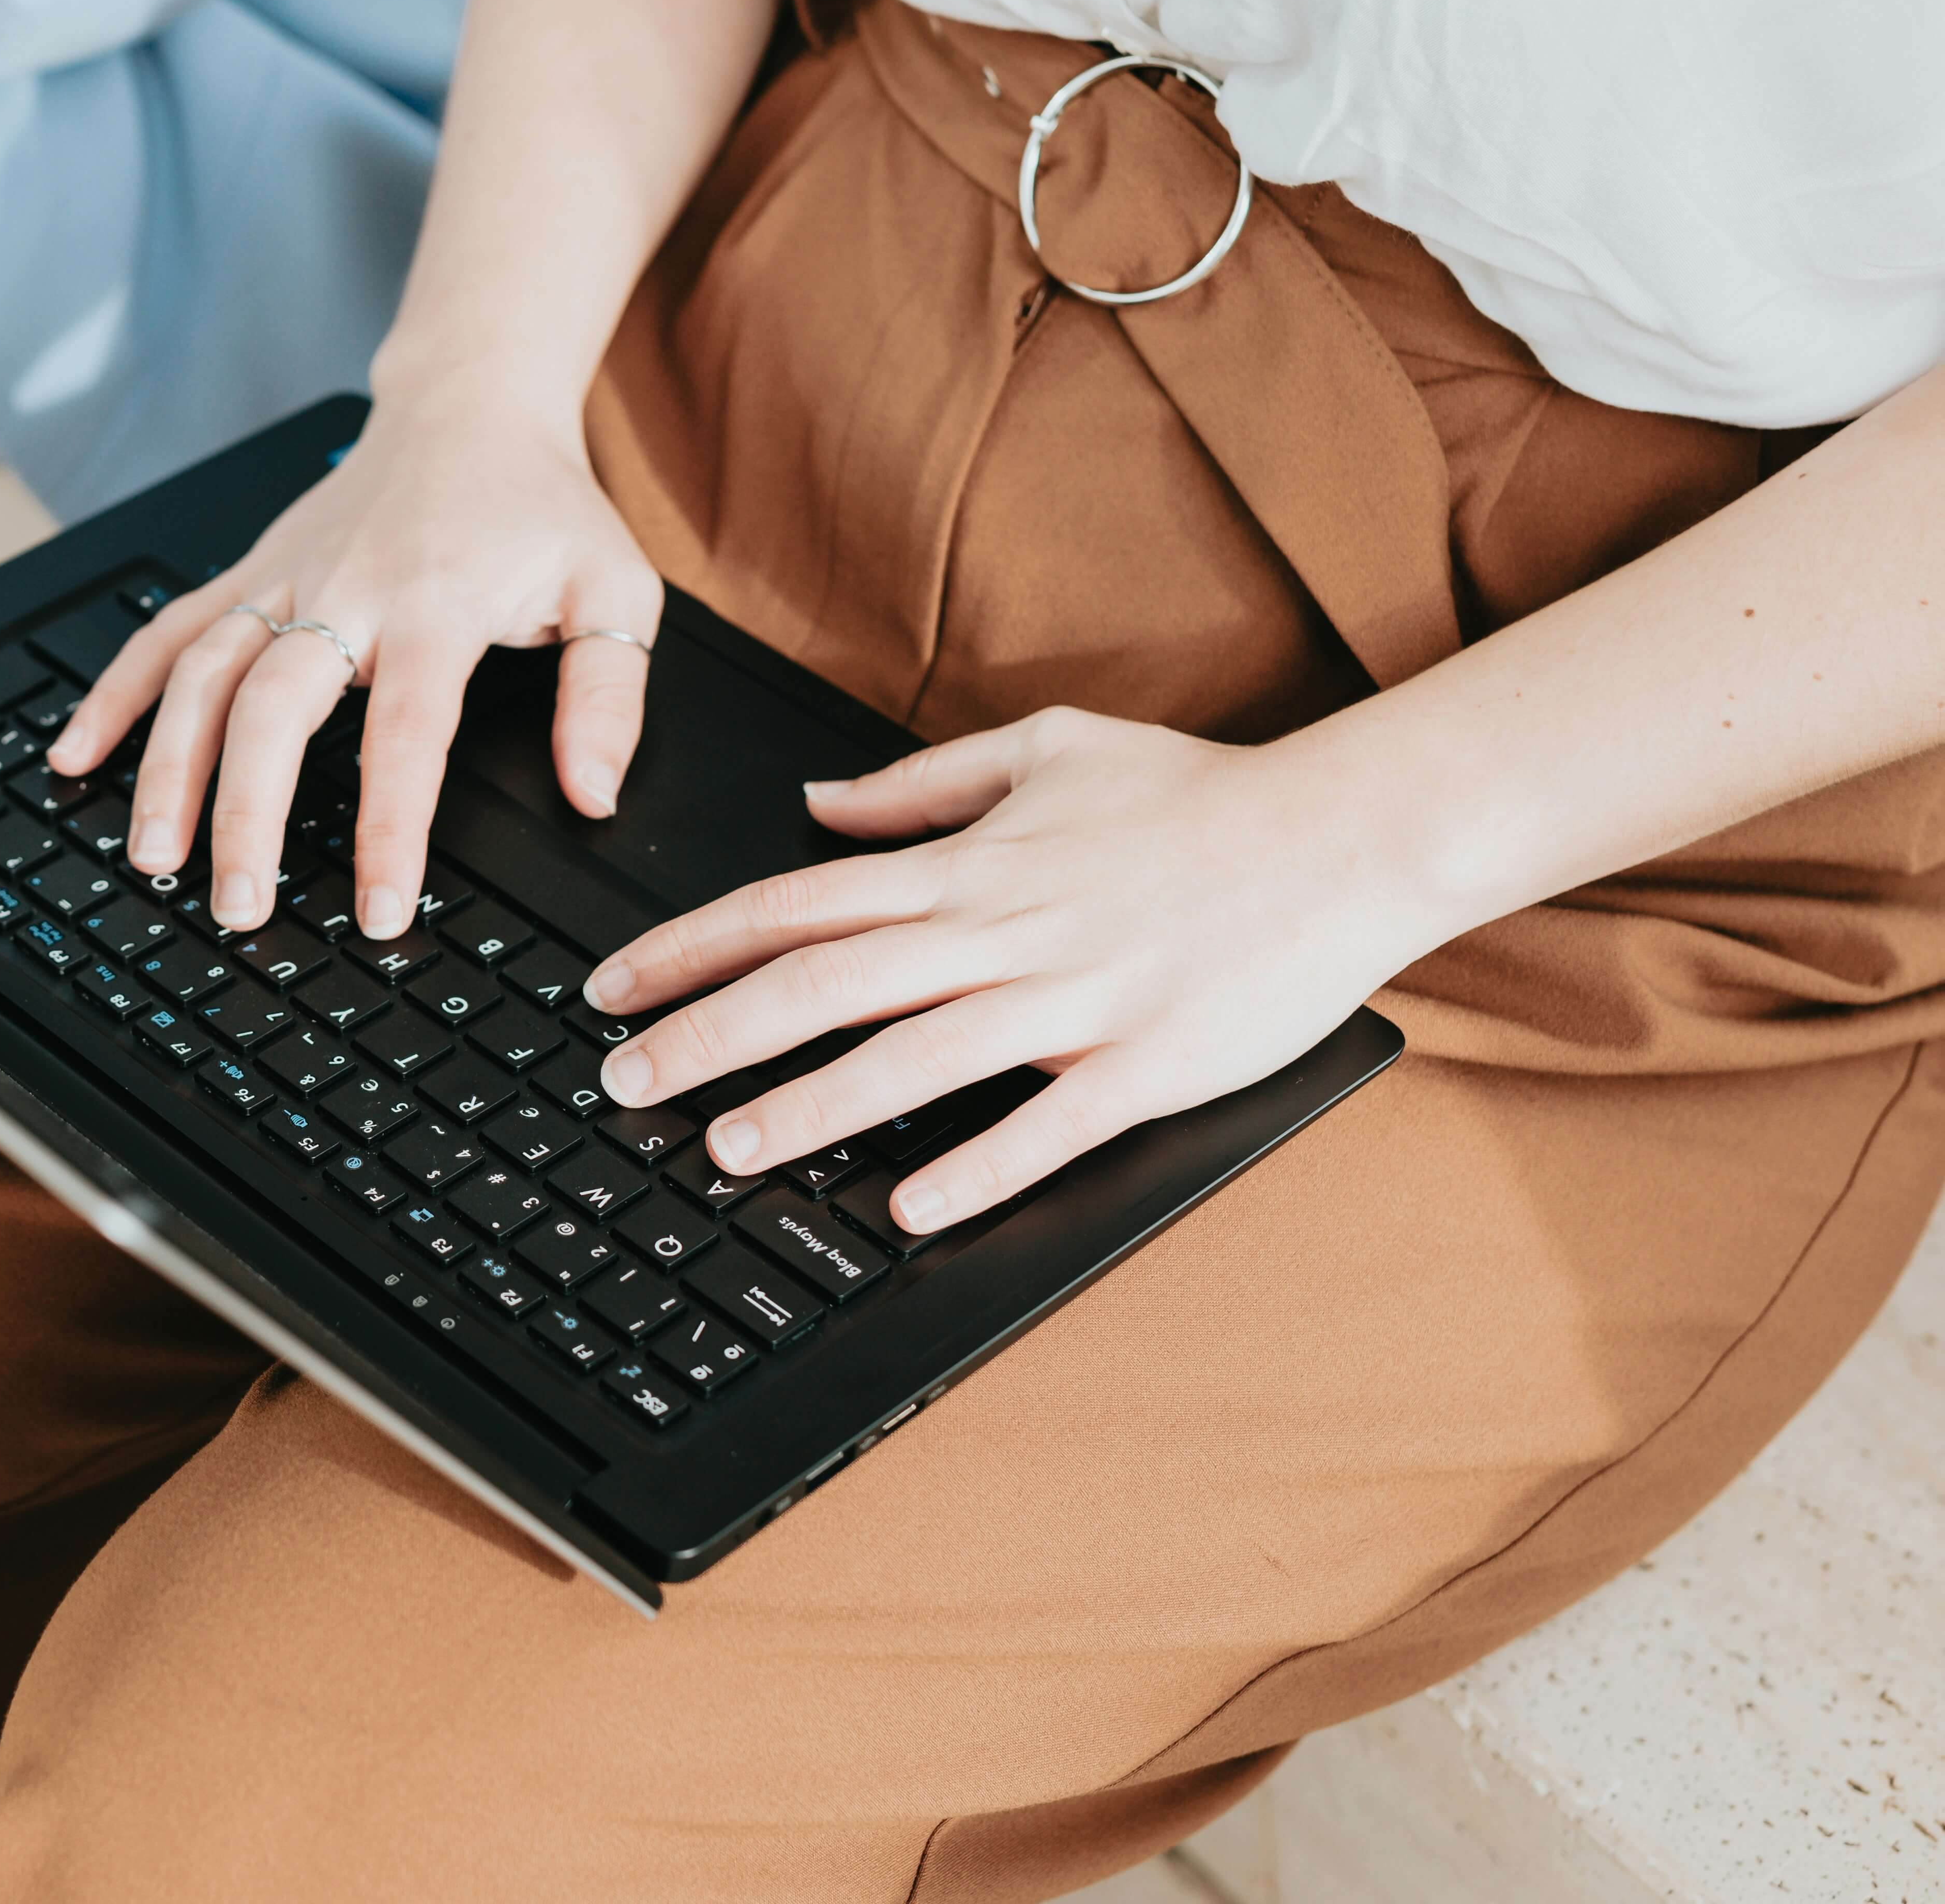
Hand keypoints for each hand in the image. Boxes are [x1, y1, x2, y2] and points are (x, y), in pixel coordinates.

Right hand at [46, 385, 662, 938]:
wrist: (470, 402)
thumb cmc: (540, 506)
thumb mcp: (615, 590)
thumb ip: (609, 698)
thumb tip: (593, 795)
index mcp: (439, 602)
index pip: (405, 733)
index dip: (387, 828)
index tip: (377, 909)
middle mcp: (347, 589)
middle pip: (275, 707)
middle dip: (246, 813)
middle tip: (237, 903)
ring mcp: (285, 577)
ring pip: (204, 673)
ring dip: (167, 767)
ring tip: (151, 855)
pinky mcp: (249, 569)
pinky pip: (167, 631)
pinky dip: (115, 693)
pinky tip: (77, 757)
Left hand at [585, 708, 1450, 1234]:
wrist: (1343, 829)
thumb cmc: (1194, 794)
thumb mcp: (1044, 750)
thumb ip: (919, 783)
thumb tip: (817, 805)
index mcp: (969, 865)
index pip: (794, 904)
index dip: (690, 947)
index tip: (614, 986)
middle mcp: (1002, 930)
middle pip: (823, 984)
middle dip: (709, 1035)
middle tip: (622, 1082)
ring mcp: (1074, 1000)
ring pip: (913, 1058)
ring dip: (810, 1107)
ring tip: (724, 1149)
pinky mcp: (1146, 1061)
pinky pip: (1047, 1124)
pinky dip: (975, 1167)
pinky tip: (908, 1208)